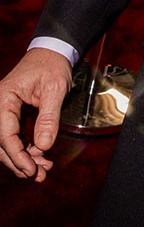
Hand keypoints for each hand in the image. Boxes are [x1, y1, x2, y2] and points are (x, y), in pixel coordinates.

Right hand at [0, 48, 72, 180]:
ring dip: (23, 159)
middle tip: (38, 175)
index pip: (5, 135)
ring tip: (42, 170)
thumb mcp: (54, 89)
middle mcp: (0, 106)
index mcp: (4, 99)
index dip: (17, 156)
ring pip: (7, 143)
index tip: (31, 169)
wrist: (54, 51)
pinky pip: (15, 136)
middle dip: (19, 162)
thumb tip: (44, 145)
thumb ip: (48, 117)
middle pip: (2, 144)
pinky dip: (26, 149)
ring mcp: (5, 111)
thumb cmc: (52, 64)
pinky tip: (40, 158)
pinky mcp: (13, 115)